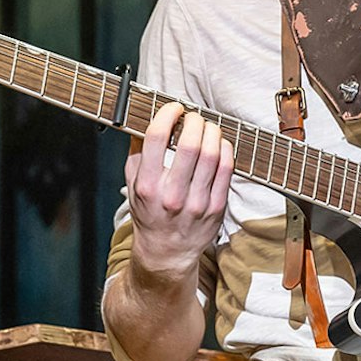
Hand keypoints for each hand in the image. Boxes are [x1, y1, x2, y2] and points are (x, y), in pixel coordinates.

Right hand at [124, 102, 234, 283]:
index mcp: (148, 186)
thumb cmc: (150, 214)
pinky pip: (227, 169)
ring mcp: (197, 203)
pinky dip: (225, 149)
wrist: (167, 252)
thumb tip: (145, 118)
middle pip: (191, 144)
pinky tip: (218, 144)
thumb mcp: (133, 185)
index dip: (167, 114)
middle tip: (192, 117)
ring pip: (213, 154)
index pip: (157, 138)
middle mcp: (172, 195)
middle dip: (194, 121)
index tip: (173, 108)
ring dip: (212, 132)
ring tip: (206, 128)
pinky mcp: (216, 207)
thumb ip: (137, 153)